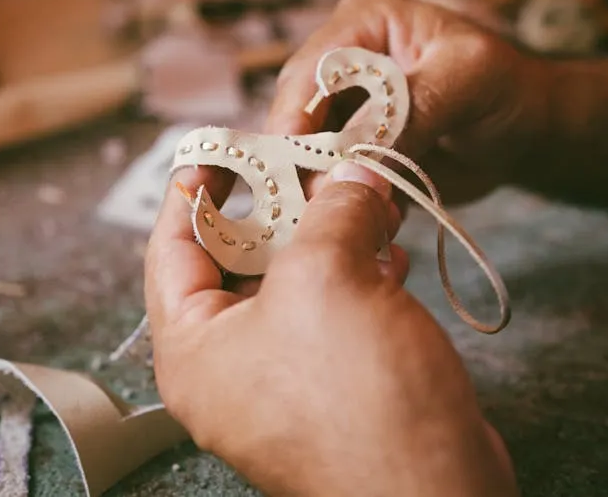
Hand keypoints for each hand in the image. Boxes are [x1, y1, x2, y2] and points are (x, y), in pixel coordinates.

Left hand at [145, 161, 517, 496]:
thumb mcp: (327, 279)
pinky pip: (336, 312)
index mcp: (194, 348)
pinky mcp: (336, 385)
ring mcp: (285, 380)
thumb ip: (332, 209)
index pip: (173, 248)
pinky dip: (360, 274)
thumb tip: (353, 172)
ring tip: (364, 196)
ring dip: (331, 235)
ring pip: (297, 283)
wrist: (435, 490)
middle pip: (240, 261)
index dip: (196, 188)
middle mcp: (230, 368)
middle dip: (282, 206)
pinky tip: (392, 251)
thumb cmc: (357, 398)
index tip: (223, 145)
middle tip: (311, 159)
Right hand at [267, 0, 546, 203]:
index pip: (313, 67)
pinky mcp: (355, 148)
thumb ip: (417, 105)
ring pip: (308, 148)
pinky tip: (356, 220)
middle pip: (298, 110)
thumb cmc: (506, 88)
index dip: (296, 111)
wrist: (527, 131)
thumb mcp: (469, 81)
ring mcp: (347, 108)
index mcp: (366, 22)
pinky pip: (332, 176)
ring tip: (338, 214)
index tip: (292, 153)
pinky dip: (340, 199)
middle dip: (303, 154)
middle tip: (312, 197)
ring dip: (319, 183)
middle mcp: (346, 62)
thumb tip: (360, 151)